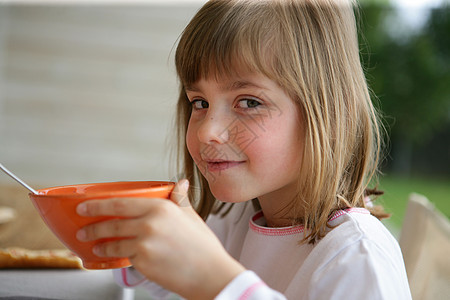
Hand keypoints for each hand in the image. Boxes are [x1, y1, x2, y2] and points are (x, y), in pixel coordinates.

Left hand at [76, 180, 244, 298]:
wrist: (210, 274)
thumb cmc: (203, 247)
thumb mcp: (191, 216)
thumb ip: (180, 199)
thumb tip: (181, 183)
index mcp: (161, 207)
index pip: (121, 203)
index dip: (98, 205)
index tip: (85, 206)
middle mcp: (150, 223)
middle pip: (112, 222)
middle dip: (92, 227)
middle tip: (84, 229)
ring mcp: (144, 243)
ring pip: (113, 242)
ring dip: (99, 244)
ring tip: (93, 245)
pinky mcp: (143, 262)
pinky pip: (123, 257)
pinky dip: (114, 256)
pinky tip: (110, 256)